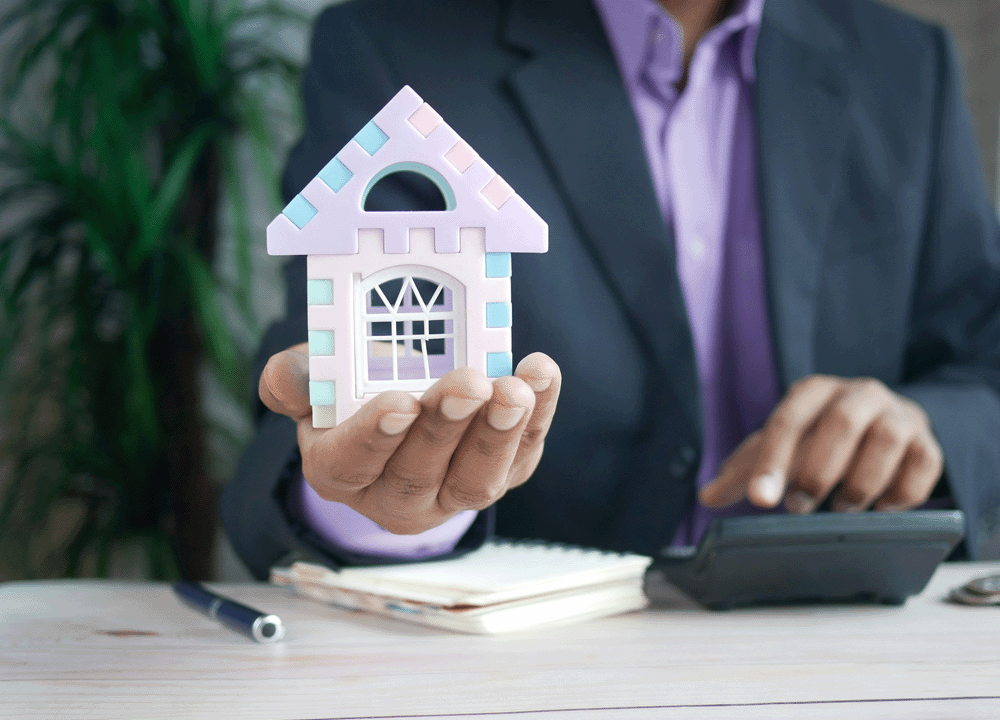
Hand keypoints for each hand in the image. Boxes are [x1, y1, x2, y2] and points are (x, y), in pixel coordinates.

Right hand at [259, 343, 560, 533]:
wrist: (401, 401)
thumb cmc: (352, 390)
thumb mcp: (314, 380)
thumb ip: (295, 379)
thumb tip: (287, 378)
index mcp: (339, 471)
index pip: (352, 464)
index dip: (375, 436)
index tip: (400, 402)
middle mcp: (394, 496)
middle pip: (419, 474)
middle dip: (446, 428)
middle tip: (469, 383)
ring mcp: (451, 493)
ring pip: (476, 480)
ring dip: (499, 434)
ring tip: (514, 389)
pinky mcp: (500, 475)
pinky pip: (521, 455)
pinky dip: (537, 416)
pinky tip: (541, 374)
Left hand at [700, 375, 943, 513]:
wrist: (885, 424)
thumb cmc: (822, 438)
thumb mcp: (782, 447)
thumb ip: (745, 471)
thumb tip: (707, 496)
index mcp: (813, 392)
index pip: (787, 422)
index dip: (772, 462)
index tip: (760, 500)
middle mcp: (858, 394)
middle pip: (840, 424)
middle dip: (817, 471)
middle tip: (799, 508)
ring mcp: (897, 416)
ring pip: (885, 441)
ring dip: (860, 482)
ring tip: (842, 508)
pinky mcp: (927, 442)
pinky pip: (922, 464)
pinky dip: (901, 492)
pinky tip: (881, 508)